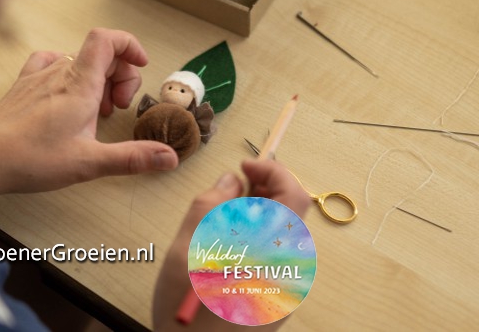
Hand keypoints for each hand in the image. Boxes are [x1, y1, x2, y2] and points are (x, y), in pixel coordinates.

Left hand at [0, 28, 178, 198]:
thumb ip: (132, 157)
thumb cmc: (28, 159)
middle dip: (120, 75)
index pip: (108, 39)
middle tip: (117, 108)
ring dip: (97, 80)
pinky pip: (52, 63)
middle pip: (101, 53)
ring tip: (96, 112)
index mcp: (79, 84)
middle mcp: (60, 72)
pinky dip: (68, 74)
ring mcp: (39, 75)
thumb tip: (168, 156)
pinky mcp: (24, 84)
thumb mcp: (88, 162)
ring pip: (79, 61)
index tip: (141, 65)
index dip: (130, 44)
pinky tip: (67, 96)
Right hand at [152, 160, 309, 331]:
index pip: (293, 195)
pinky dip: (256, 238)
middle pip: (290, 212)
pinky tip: (226, 246)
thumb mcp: (186, 251)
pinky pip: (275, 254)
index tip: (244, 165)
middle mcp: (289, 271)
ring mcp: (287, 288)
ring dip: (258, 215)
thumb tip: (231, 179)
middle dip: (263, 190)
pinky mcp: (280, 300)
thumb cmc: (185, 312)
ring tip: (221, 218)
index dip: (272, 171)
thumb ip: (210, 206)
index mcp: (271, 255)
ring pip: (281, 232)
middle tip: (231, 187)